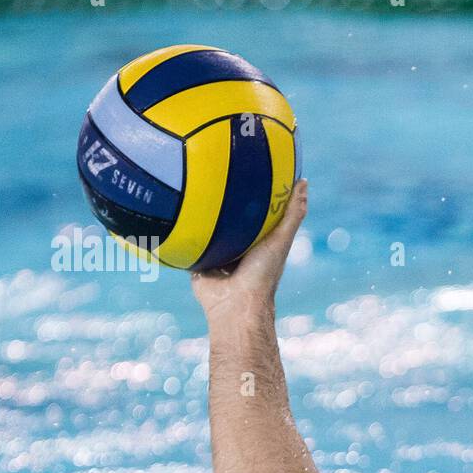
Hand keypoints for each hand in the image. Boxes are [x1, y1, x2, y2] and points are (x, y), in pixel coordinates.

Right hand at [191, 179, 308, 319]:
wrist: (234, 304)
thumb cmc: (262, 273)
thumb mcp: (281, 238)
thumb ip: (292, 213)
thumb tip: (303, 181)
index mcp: (259, 243)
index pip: (258, 214)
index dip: (255, 195)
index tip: (248, 169)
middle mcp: (238, 249)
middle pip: (231, 221)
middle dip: (224, 203)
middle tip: (212, 173)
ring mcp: (217, 257)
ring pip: (207, 232)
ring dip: (199, 218)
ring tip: (188, 188)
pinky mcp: (198, 264)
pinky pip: (186, 246)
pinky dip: (179, 235)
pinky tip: (169, 214)